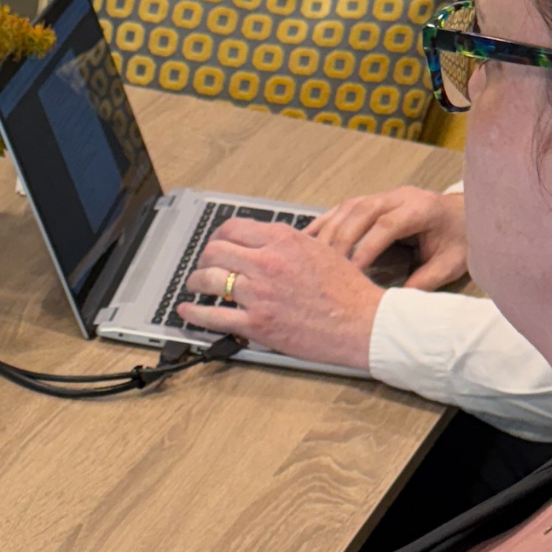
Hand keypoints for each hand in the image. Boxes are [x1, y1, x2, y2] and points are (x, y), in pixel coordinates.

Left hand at [176, 219, 386, 369]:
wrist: (364, 323)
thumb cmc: (348, 291)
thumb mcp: (319, 250)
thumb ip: (287, 244)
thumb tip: (264, 241)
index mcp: (283, 241)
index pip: (233, 229)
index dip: (217, 236)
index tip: (216, 244)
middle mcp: (267, 263)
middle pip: (214, 252)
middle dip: (203, 259)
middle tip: (202, 266)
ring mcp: (260, 293)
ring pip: (209, 280)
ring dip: (196, 283)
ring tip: (195, 286)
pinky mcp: (258, 323)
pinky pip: (214, 316)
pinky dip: (195, 314)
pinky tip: (187, 311)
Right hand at [305, 186, 466, 290]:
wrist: (463, 216)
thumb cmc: (458, 239)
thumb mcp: (451, 263)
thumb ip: (426, 280)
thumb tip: (396, 301)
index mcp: (422, 208)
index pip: (388, 224)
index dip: (368, 246)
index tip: (354, 270)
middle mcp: (399, 196)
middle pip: (360, 212)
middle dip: (341, 240)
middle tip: (326, 267)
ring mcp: (382, 196)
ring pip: (346, 209)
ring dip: (328, 232)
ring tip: (311, 257)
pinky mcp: (370, 201)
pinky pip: (340, 209)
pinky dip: (322, 224)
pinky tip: (306, 240)